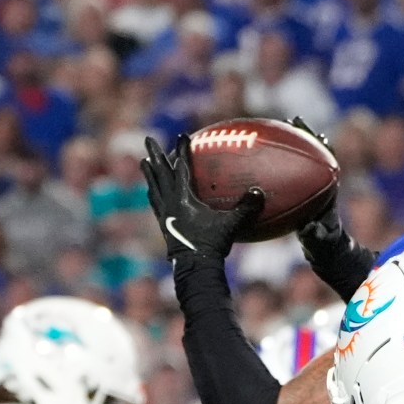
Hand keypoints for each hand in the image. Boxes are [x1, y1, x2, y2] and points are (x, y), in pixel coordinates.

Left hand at [141, 134, 260, 261]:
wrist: (193, 269)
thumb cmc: (212, 245)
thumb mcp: (231, 225)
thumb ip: (246, 208)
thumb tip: (260, 192)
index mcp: (183, 198)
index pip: (181, 168)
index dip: (182, 150)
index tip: (182, 135)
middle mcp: (170, 203)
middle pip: (159, 173)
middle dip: (154, 155)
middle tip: (147, 140)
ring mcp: (164, 215)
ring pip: (154, 187)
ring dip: (149, 173)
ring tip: (144, 163)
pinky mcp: (163, 226)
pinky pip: (156, 204)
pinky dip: (154, 194)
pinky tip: (152, 193)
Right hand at [281, 122, 375, 303]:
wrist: (327, 252)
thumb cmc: (325, 247)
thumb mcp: (320, 242)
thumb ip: (316, 235)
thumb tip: (310, 228)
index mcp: (329, 191)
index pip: (327, 163)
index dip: (320, 147)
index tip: (312, 133)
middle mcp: (321, 185)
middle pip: (314, 155)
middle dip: (304, 137)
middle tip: (293, 121)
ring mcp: (311, 187)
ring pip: (300, 162)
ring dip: (290, 146)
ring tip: (276, 129)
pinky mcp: (301, 193)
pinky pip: (286, 175)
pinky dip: (275, 165)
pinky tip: (257, 158)